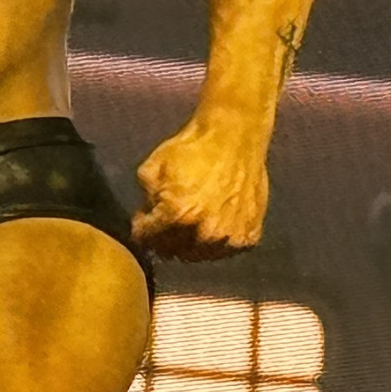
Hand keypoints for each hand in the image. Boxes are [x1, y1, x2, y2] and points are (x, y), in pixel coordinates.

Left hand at [133, 114, 268, 260]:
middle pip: (173, 251)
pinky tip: (215, 222)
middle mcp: (204, 232)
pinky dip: (218, 241)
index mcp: (177, 215)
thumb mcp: (153, 167)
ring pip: (200, 255)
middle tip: (169, 222)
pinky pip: (226, 250)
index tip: (144, 222)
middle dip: (165, 238)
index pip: (147, 239)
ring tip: (193, 222)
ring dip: (192, 243)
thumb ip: (144, 198)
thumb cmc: (194, 147)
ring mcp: (229, 237)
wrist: (235, 135)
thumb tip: (146, 216)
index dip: (142, 229)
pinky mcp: (248, 236)